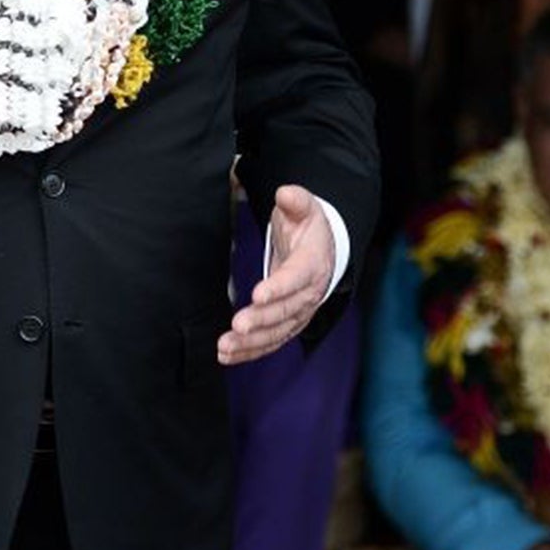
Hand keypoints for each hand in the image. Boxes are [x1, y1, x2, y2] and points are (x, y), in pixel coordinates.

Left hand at [220, 185, 333, 363]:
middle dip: (261, 320)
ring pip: (277, 333)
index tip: (258, 294)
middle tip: (238, 326)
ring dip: (251, 343)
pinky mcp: (287, 324)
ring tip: (225, 347)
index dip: (279, 287)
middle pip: (285, 311)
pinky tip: (228, 356)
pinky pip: (270, 342)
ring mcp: (299, 313)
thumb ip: (296, 200)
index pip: (296, 278)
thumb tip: (286, 193)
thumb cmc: (309, 228)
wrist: (323, 250)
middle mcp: (308, 294)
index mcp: (313, 265)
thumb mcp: (306, 208)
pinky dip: (250, 351)